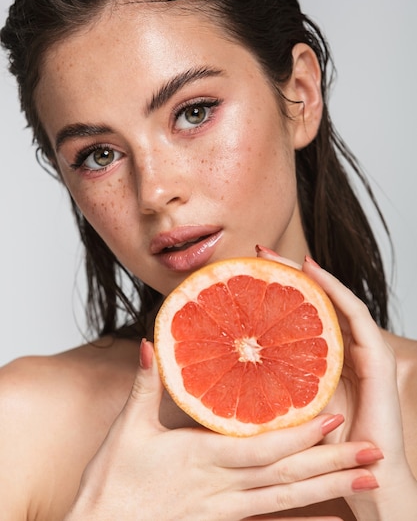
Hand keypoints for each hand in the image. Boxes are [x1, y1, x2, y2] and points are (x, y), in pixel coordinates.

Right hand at [64, 339, 381, 520]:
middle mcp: (221, 487)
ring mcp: (224, 510)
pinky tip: (330, 520)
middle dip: (332, 464)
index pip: (262, 449)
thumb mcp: (126, 428)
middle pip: (286, 477)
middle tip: (373, 453)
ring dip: (328, 490)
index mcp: (202, 458)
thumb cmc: (112, 481)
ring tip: (365, 480)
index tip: (334, 418)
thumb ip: (144, 384)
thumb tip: (150, 343)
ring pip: (286, 501)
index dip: (301, 436)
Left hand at [257, 246, 416, 519]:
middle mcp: (340, 349)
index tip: (244, 272)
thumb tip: (212, 363)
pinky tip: (313, 274)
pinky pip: (356, 315)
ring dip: (310, 274)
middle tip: (259, 253)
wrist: (356, 475)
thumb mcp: (278, 406)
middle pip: (314, 301)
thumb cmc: (314, 447)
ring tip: (283, 256)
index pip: (296, 314)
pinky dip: (335, 290)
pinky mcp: (376, 358)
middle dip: (287, 274)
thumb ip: (257, 384)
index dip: (273, 291)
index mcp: (318, 359)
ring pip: (335, 299)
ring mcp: (360, 351)